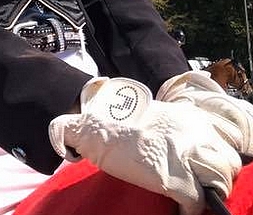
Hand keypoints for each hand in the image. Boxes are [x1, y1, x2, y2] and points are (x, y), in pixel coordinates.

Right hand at [49, 76, 240, 214]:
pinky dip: (190, 210)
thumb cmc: (113, 123)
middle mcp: (193, 133)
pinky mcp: (177, 180)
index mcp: (188, 117)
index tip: (198, 167)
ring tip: (193, 195)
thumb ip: (160, 120)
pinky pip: (199, 202)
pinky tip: (179, 208)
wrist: (94, 128)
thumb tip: (135, 123)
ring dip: (208, 190)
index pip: (218, 141)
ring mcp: (186, 156)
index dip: (211, 157)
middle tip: (199, 182)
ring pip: (220, 180)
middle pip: (226, 160)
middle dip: (216, 175)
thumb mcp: (146, 113)